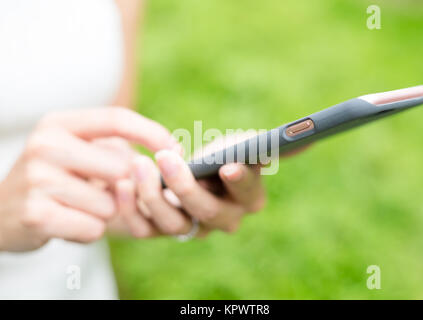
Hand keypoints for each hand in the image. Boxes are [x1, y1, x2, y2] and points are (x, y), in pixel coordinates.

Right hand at [0, 107, 178, 251]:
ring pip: (110, 204)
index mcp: (59, 123)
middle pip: (122, 167)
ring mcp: (38, 179)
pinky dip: (88, 232)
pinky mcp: (36, 214)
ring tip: (76, 207)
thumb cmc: (54, 178)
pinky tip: (67, 223)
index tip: (177, 148)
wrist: (1, 212)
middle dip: (123, 187)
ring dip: (102, 212)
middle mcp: (46, 144)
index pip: (117, 119)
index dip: (152, 133)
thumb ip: (116, 150)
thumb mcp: (77, 151)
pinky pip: (94, 228)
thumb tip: (169, 154)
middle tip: (101, 191)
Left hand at [117, 133, 269, 237]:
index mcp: (249, 197)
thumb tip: (261, 150)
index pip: (248, 191)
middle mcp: (224, 219)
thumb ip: (246, 148)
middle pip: (207, 211)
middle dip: (185, 185)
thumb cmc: (218, 155)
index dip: (240, 180)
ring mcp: (194, 229)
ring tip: (138, 164)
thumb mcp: (233, 147)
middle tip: (166, 157)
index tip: (227, 167)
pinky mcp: (163, 231)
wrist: (191, 171)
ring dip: (153, 194)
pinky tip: (122, 184)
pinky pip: (145, 229)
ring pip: (173, 224)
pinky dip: (131, 208)